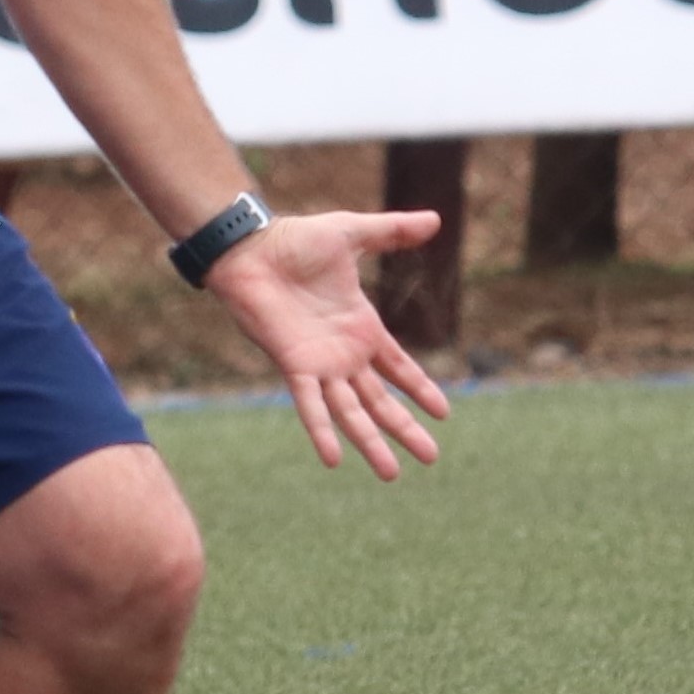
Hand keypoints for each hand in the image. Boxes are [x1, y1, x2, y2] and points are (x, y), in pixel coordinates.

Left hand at [205, 211, 450, 480]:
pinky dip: (321, 430)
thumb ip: (392, 232)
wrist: (250, 245)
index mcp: (360, 327)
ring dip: (371, 442)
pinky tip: (333, 458)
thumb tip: (435, 219)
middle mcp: (343, 353)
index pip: (398, 367)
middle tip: (432, 459)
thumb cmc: (294, 240)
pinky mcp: (295, 364)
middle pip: (380, 401)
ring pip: (351, 412)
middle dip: (405, 429)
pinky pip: (310, 404)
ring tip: (392, 474)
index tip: (443, 413)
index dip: (419, 389)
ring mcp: (320, 363)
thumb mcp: (352, 234)